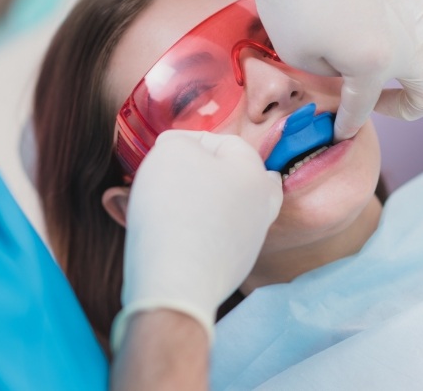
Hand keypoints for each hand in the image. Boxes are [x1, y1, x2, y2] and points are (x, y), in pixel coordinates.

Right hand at [111, 130, 281, 350]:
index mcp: (254, 172)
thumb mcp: (172, 152)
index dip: (189, 140)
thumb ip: (179, 141)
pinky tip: (176, 231)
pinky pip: (217, 237)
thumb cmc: (175, 208)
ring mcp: (250, 239)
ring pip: (230, 208)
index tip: (161, 149)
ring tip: (173, 201)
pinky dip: (200, 228)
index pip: (225, 142)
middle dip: (210, 171)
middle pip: (240, 177)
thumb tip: (181, 150)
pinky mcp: (234, 267)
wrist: (176, 282)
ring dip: (204, 200)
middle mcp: (261, 205)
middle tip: (183, 173)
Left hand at [188, 0, 422, 139]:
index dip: (348, 124)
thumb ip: (331, 75)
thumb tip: (347, 73)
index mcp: (373, 63)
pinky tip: (408, 26)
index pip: (364, 107)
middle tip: (380, 105)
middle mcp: (405, 37)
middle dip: (407, 109)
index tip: (339, 131)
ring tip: (402, 65)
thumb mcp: (298, 55)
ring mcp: (414, 5)